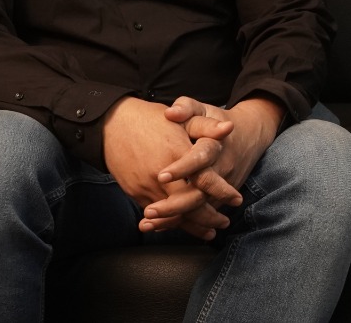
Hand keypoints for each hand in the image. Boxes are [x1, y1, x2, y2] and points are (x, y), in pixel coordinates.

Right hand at [101, 97, 230, 239]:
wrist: (114, 125)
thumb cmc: (152, 119)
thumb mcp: (182, 118)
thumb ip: (206, 126)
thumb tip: (229, 128)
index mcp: (177, 153)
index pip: (204, 179)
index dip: (222, 191)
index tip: (237, 199)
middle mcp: (161, 175)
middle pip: (190, 204)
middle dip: (210, 217)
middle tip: (224, 223)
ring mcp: (146, 187)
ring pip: (173, 214)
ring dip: (193, 226)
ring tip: (209, 233)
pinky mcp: (136, 193)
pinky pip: (157, 214)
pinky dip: (173, 223)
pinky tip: (184, 226)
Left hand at [151, 95, 282, 211]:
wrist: (248, 134)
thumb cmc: (216, 120)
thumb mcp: (203, 109)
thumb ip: (187, 108)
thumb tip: (171, 113)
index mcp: (214, 144)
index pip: (200, 157)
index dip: (183, 167)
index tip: (161, 174)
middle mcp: (221, 168)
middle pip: (200, 192)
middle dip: (175, 204)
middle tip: (149, 210)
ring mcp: (223, 186)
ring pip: (200, 208)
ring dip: (175, 220)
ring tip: (147, 224)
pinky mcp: (221, 198)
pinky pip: (202, 214)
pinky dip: (180, 223)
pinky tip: (158, 227)